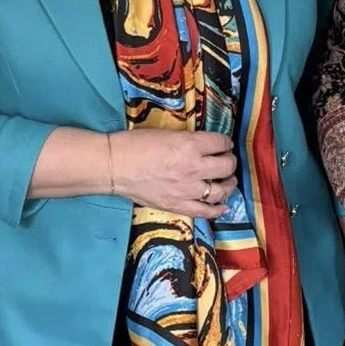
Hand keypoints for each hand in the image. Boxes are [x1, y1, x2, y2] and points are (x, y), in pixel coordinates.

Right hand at [111, 129, 236, 217]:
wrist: (115, 166)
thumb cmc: (135, 144)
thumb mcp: (167, 134)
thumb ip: (188, 141)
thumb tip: (204, 146)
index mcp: (190, 145)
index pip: (221, 143)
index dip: (226, 142)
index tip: (224, 144)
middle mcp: (193, 168)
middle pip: (226, 166)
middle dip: (230, 162)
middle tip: (227, 161)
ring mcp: (187, 190)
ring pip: (220, 191)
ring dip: (228, 185)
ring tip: (228, 181)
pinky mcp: (178, 205)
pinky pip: (205, 211)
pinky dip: (218, 210)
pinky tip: (223, 206)